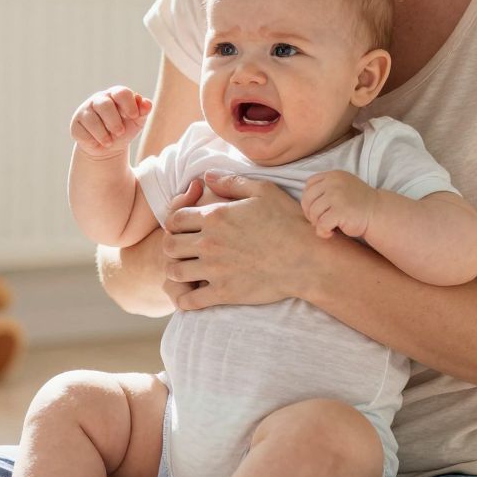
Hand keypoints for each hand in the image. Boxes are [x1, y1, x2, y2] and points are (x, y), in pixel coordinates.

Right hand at [71, 86, 152, 159]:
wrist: (108, 147)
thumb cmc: (124, 129)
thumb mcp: (136, 121)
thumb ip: (143, 111)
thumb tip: (147, 104)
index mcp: (115, 95)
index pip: (121, 92)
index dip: (129, 104)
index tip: (134, 116)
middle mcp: (98, 99)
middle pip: (104, 105)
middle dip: (114, 121)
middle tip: (120, 132)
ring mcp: (84, 111)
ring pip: (91, 119)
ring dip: (103, 133)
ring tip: (109, 142)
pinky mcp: (75, 124)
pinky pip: (82, 132)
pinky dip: (92, 141)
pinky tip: (97, 143)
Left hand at [160, 170, 325, 310]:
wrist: (307, 259)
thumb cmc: (289, 221)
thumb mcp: (263, 191)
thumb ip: (231, 182)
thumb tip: (206, 176)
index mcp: (215, 216)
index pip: (175, 219)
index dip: (176, 223)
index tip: (185, 229)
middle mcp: (209, 242)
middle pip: (169, 245)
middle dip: (172, 246)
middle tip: (183, 250)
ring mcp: (214, 269)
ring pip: (174, 271)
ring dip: (176, 270)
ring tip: (187, 270)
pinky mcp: (223, 293)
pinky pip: (189, 300)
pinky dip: (183, 299)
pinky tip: (190, 295)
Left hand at [302, 170, 377, 238]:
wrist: (377, 214)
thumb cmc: (357, 204)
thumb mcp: (342, 187)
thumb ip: (325, 188)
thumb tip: (305, 204)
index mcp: (333, 175)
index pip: (309, 185)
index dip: (309, 199)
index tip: (317, 210)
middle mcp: (334, 183)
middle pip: (308, 199)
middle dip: (310, 213)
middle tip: (319, 221)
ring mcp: (337, 196)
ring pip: (313, 212)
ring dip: (317, 223)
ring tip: (327, 226)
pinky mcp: (340, 211)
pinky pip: (321, 224)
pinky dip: (323, 232)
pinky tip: (330, 233)